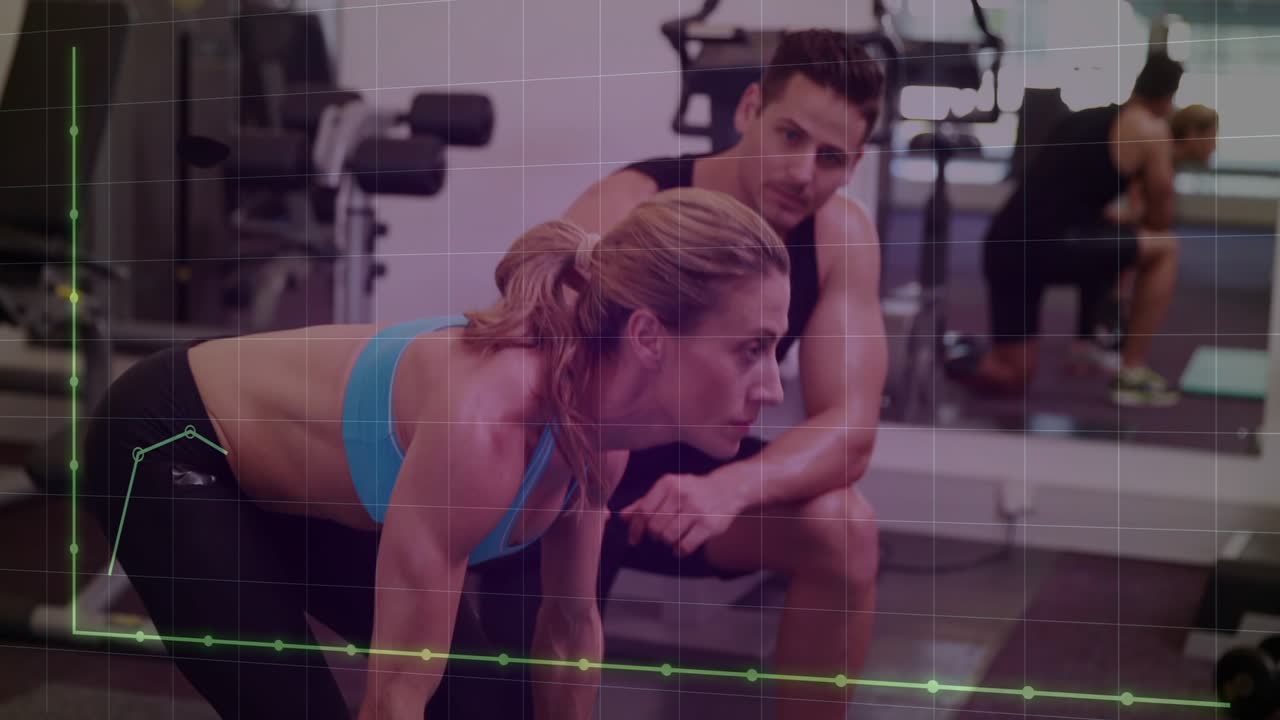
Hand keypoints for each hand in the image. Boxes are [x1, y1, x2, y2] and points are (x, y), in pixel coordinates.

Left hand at [618, 472, 747, 556]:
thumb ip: (644, 502)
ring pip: (668, 537)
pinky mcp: (708, 525)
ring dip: (666, 542)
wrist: (727, 489)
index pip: (643, 510)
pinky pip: (685, 546)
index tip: (634, 539)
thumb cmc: (692, 490)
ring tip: (672, 538)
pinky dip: (679, 551)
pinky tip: (681, 546)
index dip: (635, 528)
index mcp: (668, 483)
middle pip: (654, 526)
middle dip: (654, 535)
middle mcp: (681, 494)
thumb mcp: (668, 489)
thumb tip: (622, 518)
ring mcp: (696, 510)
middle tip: (659, 535)